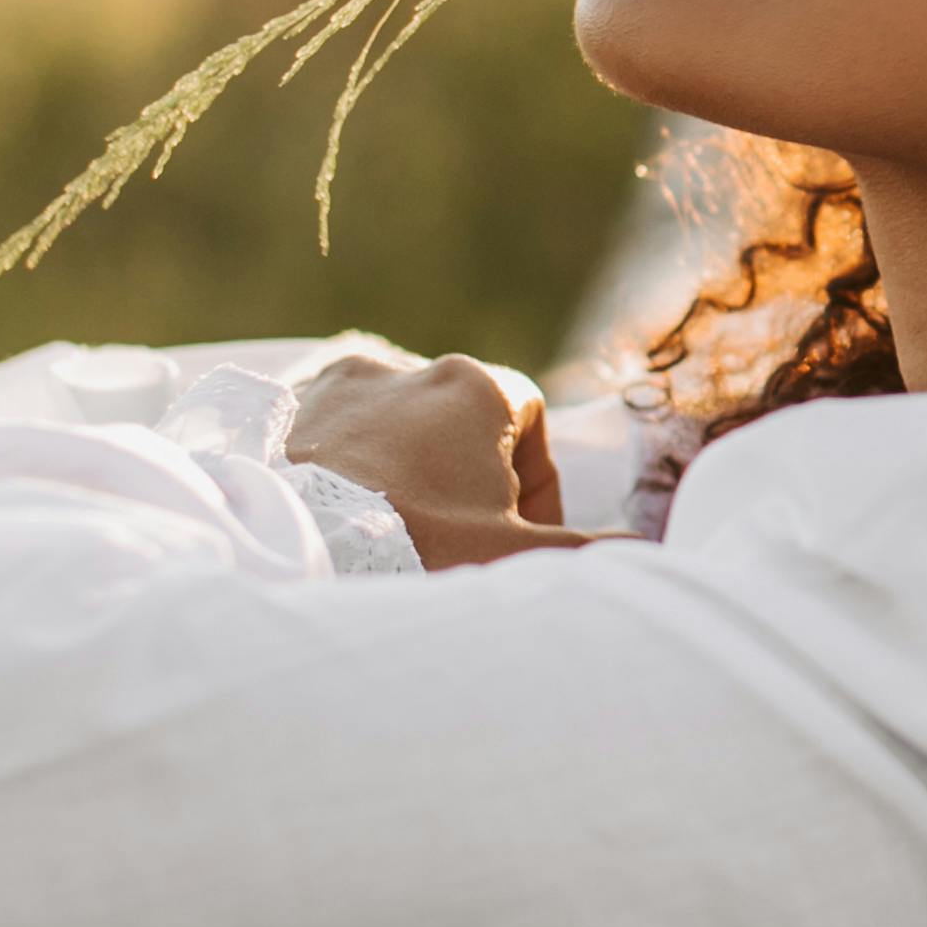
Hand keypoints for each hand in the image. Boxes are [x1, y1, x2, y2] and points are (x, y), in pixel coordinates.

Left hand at [286, 351, 583, 573]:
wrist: (282, 554)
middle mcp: (404, 368)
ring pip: (388, 424)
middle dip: (464, 479)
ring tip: (385, 536)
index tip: (517, 529)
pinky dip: (335, 466)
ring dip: (399, 470)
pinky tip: (330, 519)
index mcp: (472, 389)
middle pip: (457, 421)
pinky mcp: (276, 405)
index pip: (528, 413)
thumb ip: (588, 554)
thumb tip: (650, 558)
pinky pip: (323, 430)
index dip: (535, 475)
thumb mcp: (511, 558)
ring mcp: (333, 382)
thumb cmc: (407, 551)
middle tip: (452, 544)